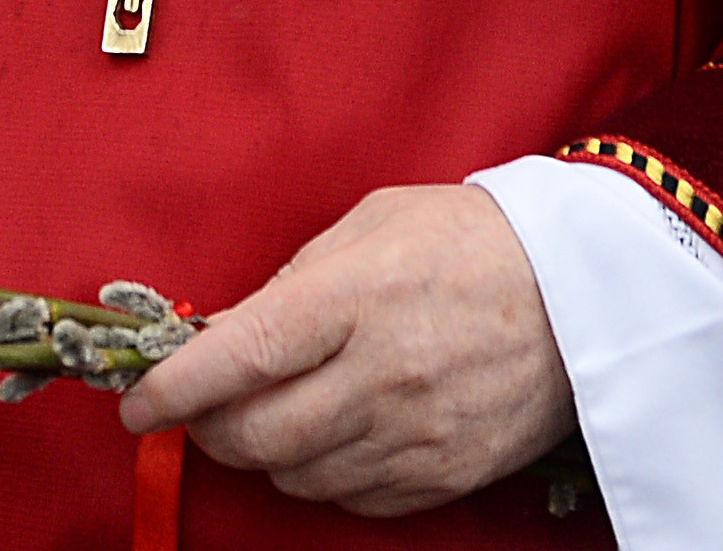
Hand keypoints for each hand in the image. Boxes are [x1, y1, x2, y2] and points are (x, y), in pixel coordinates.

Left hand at [120, 184, 572, 516]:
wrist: (586, 293)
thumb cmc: (468, 241)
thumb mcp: (371, 224)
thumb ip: (292, 280)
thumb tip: (225, 332)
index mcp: (355, 297)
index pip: (241, 357)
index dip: (176, 388)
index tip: (136, 404)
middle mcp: (384, 374)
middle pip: (259, 435)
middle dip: (208, 428)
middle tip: (198, 409)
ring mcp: (418, 433)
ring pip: (298, 475)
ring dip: (264, 453)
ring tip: (268, 414)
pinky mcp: (447, 474)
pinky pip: (353, 498)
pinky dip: (321, 476)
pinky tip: (327, 437)